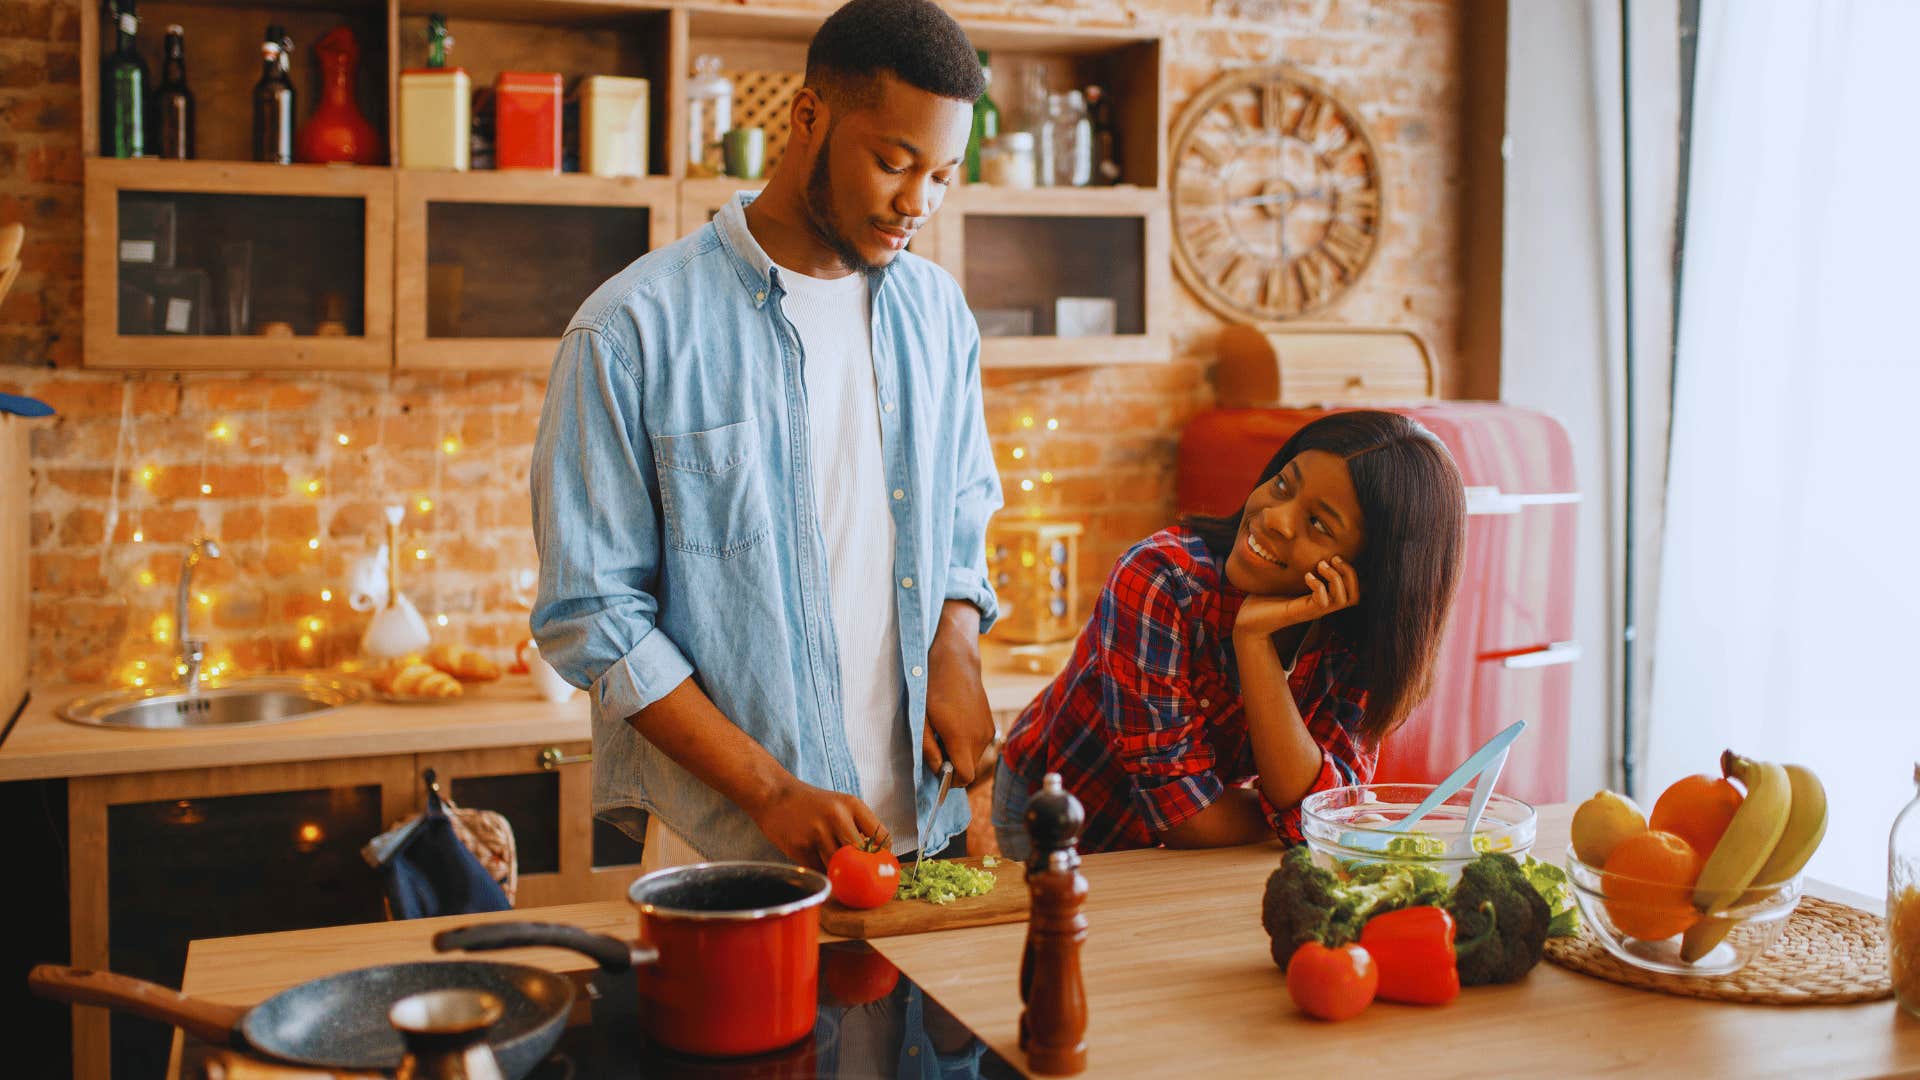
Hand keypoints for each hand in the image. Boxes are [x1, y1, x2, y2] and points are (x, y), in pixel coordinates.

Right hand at [748, 778, 886, 871]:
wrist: (774, 795)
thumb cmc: (811, 804)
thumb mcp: (840, 805)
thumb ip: (858, 827)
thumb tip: (875, 859)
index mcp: (853, 805)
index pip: (882, 838)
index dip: (881, 856)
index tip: (877, 863)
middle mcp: (837, 817)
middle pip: (861, 856)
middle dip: (860, 868)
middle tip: (859, 875)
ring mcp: (817, 833)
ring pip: (840, 867)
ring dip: (839, 872)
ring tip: (834, 866)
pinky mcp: (800, 847)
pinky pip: (819, 869)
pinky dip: (821, 870)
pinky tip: (815, 859)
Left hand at [924, 635, 993, 787]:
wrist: (957, 662)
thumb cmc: (933, 689)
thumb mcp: (923, 720)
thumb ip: (929, 749)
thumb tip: (938, 770)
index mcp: (962, 738)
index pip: (965, 777)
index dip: (951, 782)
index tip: (938, 773)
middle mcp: (980, 737)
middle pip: (969, 769)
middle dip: (954, 767)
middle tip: (936, 750)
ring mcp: (988, 730)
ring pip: (974, 758)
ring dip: (960, 755)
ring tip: (944, 734)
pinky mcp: (990, 723)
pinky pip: (979, 745)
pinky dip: (967, 744)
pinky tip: (955, 726)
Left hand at [1233, 556, 1359, 640]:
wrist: (1247, 620)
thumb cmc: (1265, 600)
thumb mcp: (1285, 580)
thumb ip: (1296, 567)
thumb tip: (1299, 545)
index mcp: (1321, 598)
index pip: (1353, 592)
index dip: (1351, 573)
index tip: (1335, 557)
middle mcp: (1320, 606)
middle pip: (1355, 596)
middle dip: (1349, 573)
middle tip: (1332, 560)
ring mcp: (1311, 611)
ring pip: (1343, 600)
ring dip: (1336, 578)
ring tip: (1320, 566)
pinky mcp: (1300, 613)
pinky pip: (1322, 602)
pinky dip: (1319, 586)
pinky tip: (1307, 576)